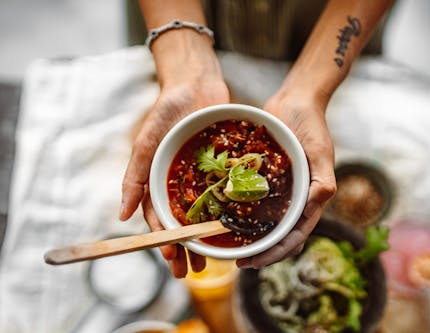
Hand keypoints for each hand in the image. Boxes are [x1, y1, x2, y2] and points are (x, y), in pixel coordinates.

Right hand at [120, 38, 228, 277]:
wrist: (196, 84)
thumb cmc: (166, 112)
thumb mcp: (146, 143)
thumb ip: (134, 177)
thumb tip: (120, 216)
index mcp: (158, 182)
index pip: (159, 219)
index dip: (165, 241)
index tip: (174, 260)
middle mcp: (179, 183)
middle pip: (182, 223)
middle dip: (187, 248)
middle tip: (197, 270)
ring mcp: (201, 178)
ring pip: (204, 214)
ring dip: (206, 237)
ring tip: (215, 259)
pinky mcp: (221, 169)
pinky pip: (225, 194)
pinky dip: (228, 211)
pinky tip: (236, 227)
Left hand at [236, 90, 336, 268]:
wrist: (296, 100)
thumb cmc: (312, 124)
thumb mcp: (320, 151)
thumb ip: (322, 179)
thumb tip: (317, 205)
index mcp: (312, 198)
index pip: (295, 236)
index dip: (276, 252)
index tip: (255, 262)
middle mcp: (296, 198)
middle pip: (279, 235)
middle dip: (261, 251)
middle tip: (239, 261)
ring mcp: (281, 189)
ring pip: (265, 222)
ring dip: (251, 236)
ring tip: (230, 245)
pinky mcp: (266, 177)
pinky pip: (254, 199)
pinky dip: (242, 211)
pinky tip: (224, 216)